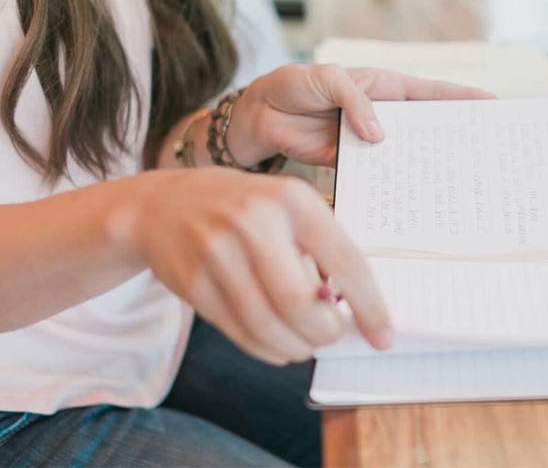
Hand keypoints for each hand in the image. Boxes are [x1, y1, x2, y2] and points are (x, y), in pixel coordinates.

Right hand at [119, 168, 391, 364]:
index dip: (370, 307)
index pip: (345, 262)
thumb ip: (320, 248)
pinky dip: (267, 349)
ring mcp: (218, 253)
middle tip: (331, 334)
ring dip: (297, 347)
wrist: (164, 205)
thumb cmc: (244, 209)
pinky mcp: (193, 283)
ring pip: (270, 327)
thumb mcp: (287, 206)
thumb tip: (355, 306)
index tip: (383, 335)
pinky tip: (277, 345)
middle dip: (326, 333)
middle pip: (303, 304)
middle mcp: (254, 222)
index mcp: (292, 199)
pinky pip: (241, 333)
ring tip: (305, 343)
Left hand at [228, 64, 493, 166]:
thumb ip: (355, 102)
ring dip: (424, 167)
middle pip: (426, 128)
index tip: (492, 104)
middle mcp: (382, 115)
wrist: (258, 117)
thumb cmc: (293, 86)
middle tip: (484, 152)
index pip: (431, 92)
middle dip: (453, 139)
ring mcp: (368, 142)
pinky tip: (409, 199)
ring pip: (404, 155)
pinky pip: (378, 176)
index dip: (462, 98)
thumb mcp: (326, 80)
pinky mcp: (351, 165)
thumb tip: (381, 136)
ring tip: (455, 182)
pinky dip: (392, 186)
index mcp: (384, 87)